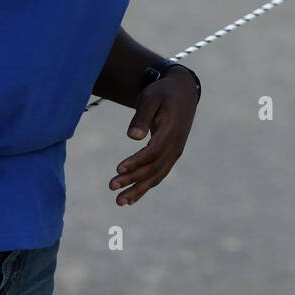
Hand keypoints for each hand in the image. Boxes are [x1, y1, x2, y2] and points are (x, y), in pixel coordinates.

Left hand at [108, 70, 198, 205]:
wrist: (183, 93)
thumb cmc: (162, 93)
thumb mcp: (151, 97)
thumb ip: (142, 116)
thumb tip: (132, 137)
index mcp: (171, 131)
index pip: (153, 152)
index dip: (136, 162)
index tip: (118, 169)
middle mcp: (175, 145)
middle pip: (154, 168)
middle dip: (132, 180)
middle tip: (111, 186)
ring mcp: (175, 152)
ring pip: (157, 176)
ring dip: (138, 189)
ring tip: (119, 201)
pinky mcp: (171, 155)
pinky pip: (159, 174)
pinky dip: (145, 187)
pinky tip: (132, 199)